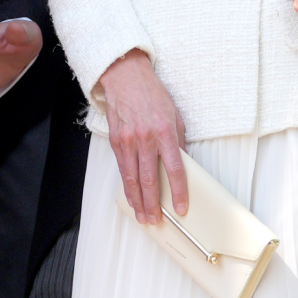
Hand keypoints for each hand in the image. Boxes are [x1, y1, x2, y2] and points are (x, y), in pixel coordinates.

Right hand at [98, 49, 187, 224]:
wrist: (125, 77)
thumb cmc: (152, 95)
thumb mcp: (174, 116)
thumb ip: (178, 142)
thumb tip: (181, 166)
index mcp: (164, 132)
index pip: (174, 169)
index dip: (178, 192)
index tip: (181, 208)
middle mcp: (144, 138)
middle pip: (149, 179)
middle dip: (153, 203)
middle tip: (156, 220)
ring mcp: (127, 140)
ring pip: (132, 178)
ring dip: (137, 200)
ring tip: (142, 216)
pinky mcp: (115, 140)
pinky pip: (122, 168)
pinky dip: (126, 185)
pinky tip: (130, 196)